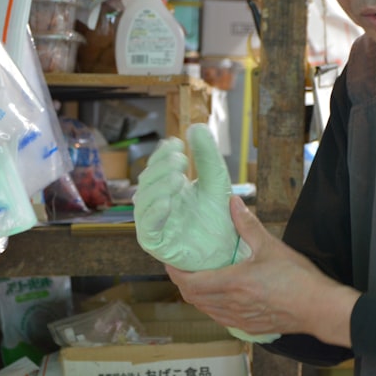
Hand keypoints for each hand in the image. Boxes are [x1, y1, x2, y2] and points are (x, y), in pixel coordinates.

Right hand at [133, 123, 249, 270]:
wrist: (231, 249)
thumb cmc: (220, 216)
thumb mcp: (216, 179)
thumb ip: (206, 154)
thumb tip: (196, 126)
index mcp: (167, 188)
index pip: (157, 167)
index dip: (163, 154)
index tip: (176, 143)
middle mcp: (157, 204)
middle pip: (148, 182)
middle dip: (161, 168)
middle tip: (181, 160)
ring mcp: (156, 224)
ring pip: (145, 203)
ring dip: (158, 188)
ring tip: (178, 178)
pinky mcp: (157, 244)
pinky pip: (148, 229)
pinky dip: (155, 214)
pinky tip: (169, 201)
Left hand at [167, 195, 360, 346]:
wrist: (320, 308)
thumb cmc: (298, 278)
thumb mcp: (271, 246)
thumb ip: (248, 224)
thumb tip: (232, 202)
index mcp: (233, 284)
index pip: (190, 284)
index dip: (175, 274)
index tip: (170, 261)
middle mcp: (231, 306)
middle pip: (193, 298)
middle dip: (183, 283)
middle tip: (182, 267)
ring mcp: (240, 320)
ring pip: (206, 310)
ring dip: (197, 296)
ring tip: (198, 278)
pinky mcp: (249, 328)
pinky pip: (221, 319)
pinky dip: (212, 307)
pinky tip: (221, 295)